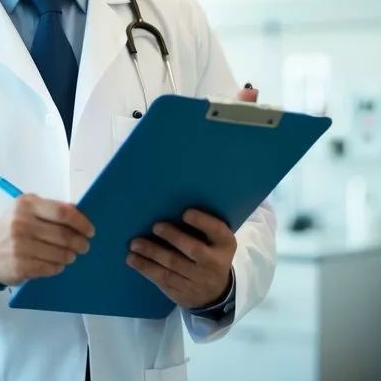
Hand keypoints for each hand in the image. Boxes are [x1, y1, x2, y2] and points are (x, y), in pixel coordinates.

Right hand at [0, 194, 94, 285]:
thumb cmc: (11, 227)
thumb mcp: (26, 210)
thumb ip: (50, 209)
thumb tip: (79, 211)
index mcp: (27, 205)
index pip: (62, 212)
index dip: (81, 222)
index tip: (90, 230)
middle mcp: (22, 224)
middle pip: (63, 235)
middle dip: (79, 242)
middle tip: (84, 246)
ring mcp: (20, 246)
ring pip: (59, 254)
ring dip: (69, 256)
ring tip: (70, 255)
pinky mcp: (20, 266)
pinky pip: (50, 268)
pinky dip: (58, 267)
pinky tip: (57, 264)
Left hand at [126, 82, 257, 307]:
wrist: (216, 278)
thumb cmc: (215, 220)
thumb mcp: (228, 186)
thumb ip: (237, 139)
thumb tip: (250, 90)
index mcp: (227, 237)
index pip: (220, 229)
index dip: (205, 221)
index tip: (188, 210)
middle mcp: (215, 259)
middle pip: (193, 249)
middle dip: (174, 238)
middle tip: (156, 224)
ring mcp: (197, 277)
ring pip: (173, 266)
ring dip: (153, 253)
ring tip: (136, 241)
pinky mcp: (179, 289)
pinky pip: (160, 279)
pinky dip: (144, 268)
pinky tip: (130, 256)